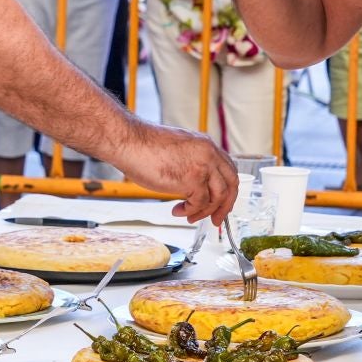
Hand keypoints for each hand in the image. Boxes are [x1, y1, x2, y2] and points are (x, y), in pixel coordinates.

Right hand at [112, 121, 236, 224]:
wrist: (130, 142)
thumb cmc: (144, 147)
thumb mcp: (178, 151)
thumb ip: (192, 163)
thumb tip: (194, 185)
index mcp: (206, 144)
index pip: (228, 169)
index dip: (227, 189)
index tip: (221, 202)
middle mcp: (209, 153)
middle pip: (231, 184)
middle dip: (224, 205)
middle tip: (216, 219)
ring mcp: (203, 165)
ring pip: (218, 196)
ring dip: (204, 211)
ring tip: (189, 216)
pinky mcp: (193, 178)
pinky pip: (200, 203)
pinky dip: (190, 211)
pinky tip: (178, 210)